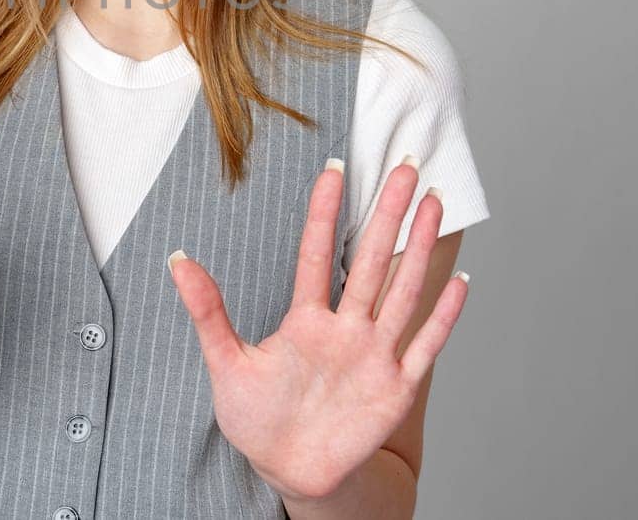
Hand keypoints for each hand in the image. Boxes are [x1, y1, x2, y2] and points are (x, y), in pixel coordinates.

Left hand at [167, 157, 468, 501]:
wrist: (288, 470)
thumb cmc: (256, 417)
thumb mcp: (225, 362)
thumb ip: (207, 311)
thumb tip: (177, 259)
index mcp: (305, 319)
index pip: (316, 254)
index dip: (323, 212)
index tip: (332, 167)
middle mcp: (345, 329)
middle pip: (369, 260)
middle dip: (388, 213)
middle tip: (405, 165)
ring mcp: (373, 356)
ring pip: (401, 292)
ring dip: (419, 249)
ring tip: (433, 203)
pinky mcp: (395, 389)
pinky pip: (425, 348)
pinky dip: (443, 318)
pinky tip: (460, 283)